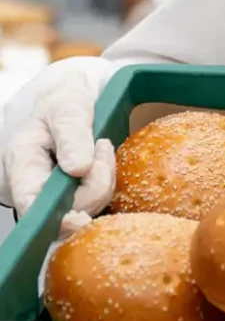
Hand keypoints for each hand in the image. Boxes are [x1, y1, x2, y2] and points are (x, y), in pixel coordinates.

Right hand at [0, 57, 117, 223]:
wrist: (71, 101)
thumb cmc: (64, 101)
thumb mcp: (68, 108)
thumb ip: (72, 136)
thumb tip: (78, 169)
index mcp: (22, 164)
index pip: (30, 205)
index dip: (54, 219)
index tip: (81, 217)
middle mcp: (32, 186)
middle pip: (63, 212)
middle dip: (94, 186)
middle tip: (102, 147)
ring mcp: (51, 194)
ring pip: (84, 208)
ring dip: (103, 180)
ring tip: (100, 148)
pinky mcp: (70, 196)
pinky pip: (94, 202)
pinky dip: (105, 183)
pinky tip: (102, 162)